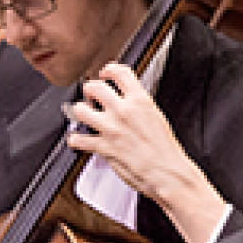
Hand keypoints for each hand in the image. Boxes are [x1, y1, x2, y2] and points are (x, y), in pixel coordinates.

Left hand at [66, 64, 227, 242]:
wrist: (167, 173)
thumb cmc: (166, 151)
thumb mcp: (157, 118)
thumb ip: (140, 107)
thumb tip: (130, 103)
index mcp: (140, 101)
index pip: (119, 73)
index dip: (108, 70)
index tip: (105, 73)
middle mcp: (123, 111)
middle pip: (95, 87)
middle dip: (90, 90)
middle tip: (91, 95)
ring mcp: (111, 128)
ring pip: (81, 110)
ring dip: (80, 111)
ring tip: (83, 114)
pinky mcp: (104, 147)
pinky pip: (79, 140)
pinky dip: (75, 140)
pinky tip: (77, 140)